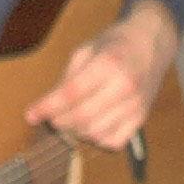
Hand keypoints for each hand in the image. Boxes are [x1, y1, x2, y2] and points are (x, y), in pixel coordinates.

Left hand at [24, 0, 179, 149]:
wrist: (153, 42)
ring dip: (76, 131)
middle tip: (52, 116)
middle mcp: (124, 86)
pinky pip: (114, 141)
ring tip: (72, 119)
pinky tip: (92, 125)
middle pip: (81, 116)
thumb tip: (49, 105)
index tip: (31, 114)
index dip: (47, 106)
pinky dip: (98, 139)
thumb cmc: (116, 42)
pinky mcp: (142, 117)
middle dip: (59, 121)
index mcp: (108, 63)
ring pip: (96, 133)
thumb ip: (68, 77)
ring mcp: (135, 104)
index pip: (71, 93)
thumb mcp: (87, 48)